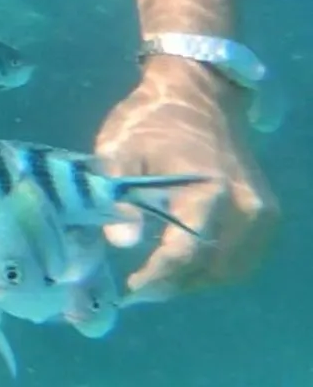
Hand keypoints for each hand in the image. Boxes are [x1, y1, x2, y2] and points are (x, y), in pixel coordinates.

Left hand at [93, 54, 277, 300]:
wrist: (198, 96)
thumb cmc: (151, 121)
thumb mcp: (119, 148)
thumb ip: (117, 194)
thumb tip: (120, 244)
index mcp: (209, 190)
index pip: (186, 253)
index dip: (157, 278)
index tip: (129, 290)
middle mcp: (245, 206)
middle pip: (210, 268)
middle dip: (173, 284)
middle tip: (139, 288)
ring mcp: (263, 212)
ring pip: (230, 269)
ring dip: (195, 281)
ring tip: (159, 277)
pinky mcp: (269, 215)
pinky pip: (245, 258)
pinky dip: (216, 269)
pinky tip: (186, 264)